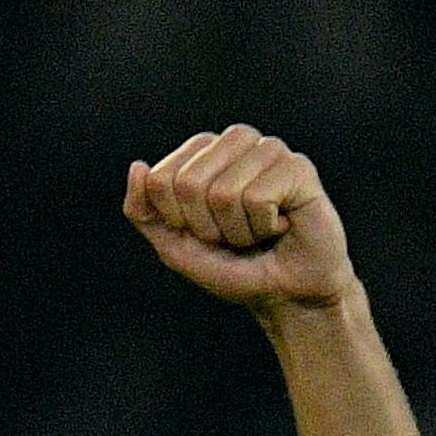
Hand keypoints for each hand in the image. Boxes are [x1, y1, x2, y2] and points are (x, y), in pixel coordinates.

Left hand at [125, 125, 354, 309]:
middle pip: (189, 184)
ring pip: (224, 193)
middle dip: (207, 228)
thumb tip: (137, 167)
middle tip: (233, 236)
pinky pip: (258, 200)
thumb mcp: (174, 245)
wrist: (285, 294)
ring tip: (258, 231)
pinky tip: (281, 225)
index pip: (160, 180)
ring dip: (238, 231)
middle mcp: (235, 141)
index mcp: (202, 150)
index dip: (177, 221)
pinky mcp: (298, 167)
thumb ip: (143, 210)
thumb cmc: (232, 265)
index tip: (203, 233)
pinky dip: (263, 227)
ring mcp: (268, 150)